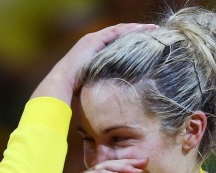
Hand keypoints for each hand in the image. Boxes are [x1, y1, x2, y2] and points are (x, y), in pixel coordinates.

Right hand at [31, 23, 157, 104]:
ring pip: (119, 30)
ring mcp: (92, 40)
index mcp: (93, 53)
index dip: (131, 42)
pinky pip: (116, 32)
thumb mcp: (94, 85)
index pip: (115, 44)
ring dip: (136, 29)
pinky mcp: (93, 40)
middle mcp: (92, 43)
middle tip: (154, 32)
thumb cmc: (74, 91)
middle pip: (119, 34)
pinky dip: (130, 30)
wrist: (61, 85)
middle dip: (137, 32)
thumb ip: (104, 86)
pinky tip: (143, 30)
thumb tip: (115, 100)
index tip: (147, 44)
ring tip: (153, 29)